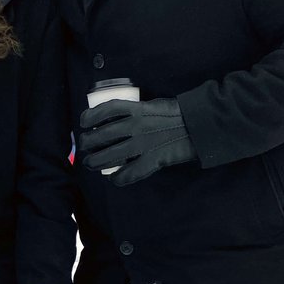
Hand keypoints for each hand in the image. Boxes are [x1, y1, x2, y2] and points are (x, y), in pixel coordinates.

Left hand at [79, 97, 195, 185]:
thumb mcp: (155, 105)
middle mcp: (136, 126)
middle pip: (102, 135)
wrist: (200, 126)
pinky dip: (119, 178)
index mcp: (137, 109)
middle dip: (88, 143)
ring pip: (110, 156)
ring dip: (96, 161)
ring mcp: (143, 144)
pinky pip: (130, 173)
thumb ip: (138, 111)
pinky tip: (114, 178)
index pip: (106, 110)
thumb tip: (121, 118)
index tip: (83, 122)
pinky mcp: (153, 160)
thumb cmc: (180, 114)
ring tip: (90, 164)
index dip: (90, 116)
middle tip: (85, 148)